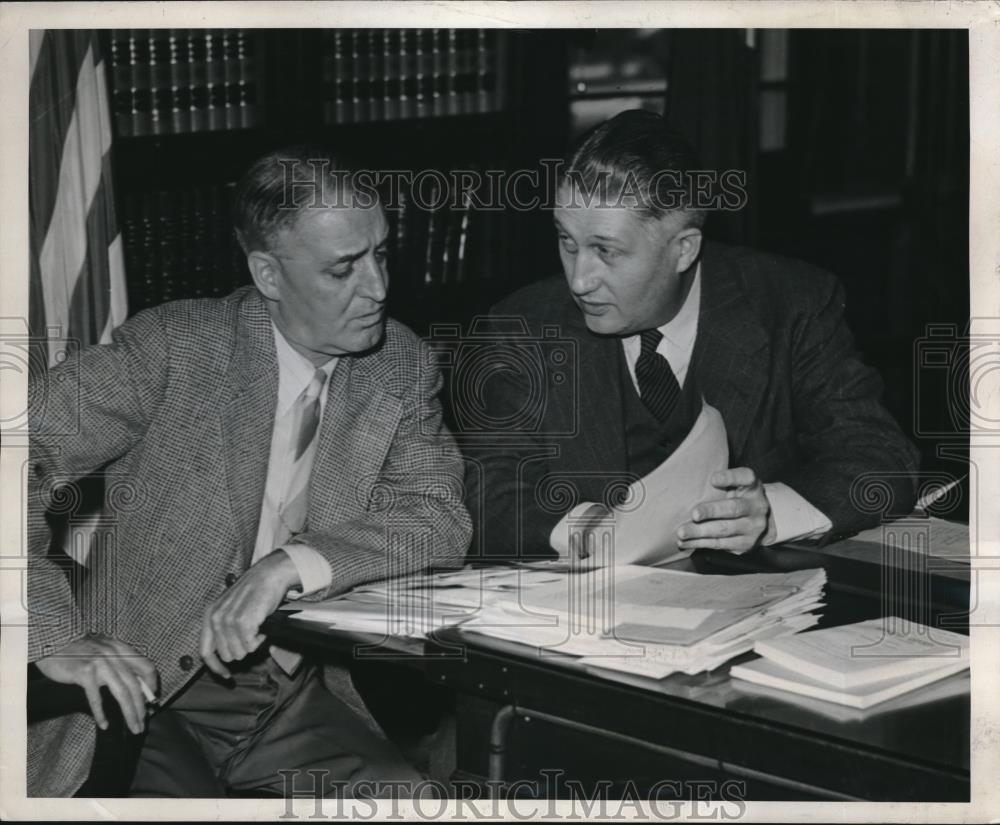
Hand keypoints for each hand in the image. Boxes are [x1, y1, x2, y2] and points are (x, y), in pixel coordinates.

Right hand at [34, 634, 158, 734]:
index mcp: (122, 649)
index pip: (146, 667)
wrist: (53, 640)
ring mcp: (101, 664)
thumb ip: (119, 661)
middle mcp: (115, 655)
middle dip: (141, 707)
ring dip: (130, 713)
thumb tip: (133, 683)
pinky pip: (96, 698)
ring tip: (133, 727)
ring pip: (122, 693)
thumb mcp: (104, 649)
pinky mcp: (85, 673)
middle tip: (142, 724)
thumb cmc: (78, 648)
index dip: (151, 684)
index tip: (151, 699)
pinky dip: (101, 713)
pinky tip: (104, 724)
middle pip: (135, 685)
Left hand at [199, 550, 299, 677]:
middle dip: (241, 650)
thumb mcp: (230, 608)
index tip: (226, 675)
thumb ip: (223, 629)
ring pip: (239, 653)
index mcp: (210, 615)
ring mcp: (228, 620)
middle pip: (226, 655)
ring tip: (257, 628)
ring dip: (251, 644)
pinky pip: (251, 646)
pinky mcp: (243, 622)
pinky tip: (262, 627)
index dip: (216, 667)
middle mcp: (216, 619)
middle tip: (251, 636)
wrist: (268, 575)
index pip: (205, 652)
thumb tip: (225, 656)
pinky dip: (260, 640)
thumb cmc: (254, 592)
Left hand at [677, 467, 774, 553]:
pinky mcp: (745, 544)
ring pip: (724, 530)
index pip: (746, 477)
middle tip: (694, 514)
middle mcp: (756, 506)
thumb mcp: (734, 485)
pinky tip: (685, 542)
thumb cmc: (736, 497)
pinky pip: (719, 544)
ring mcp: (752, 527)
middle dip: (711, 511)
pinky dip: (699, 543)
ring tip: (682, 532)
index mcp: (752, 486)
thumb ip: (720, 483)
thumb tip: (690, 485)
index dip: (729, 478)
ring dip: (700, 531)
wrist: (756, 521)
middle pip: (733, 508)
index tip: (712, 479)